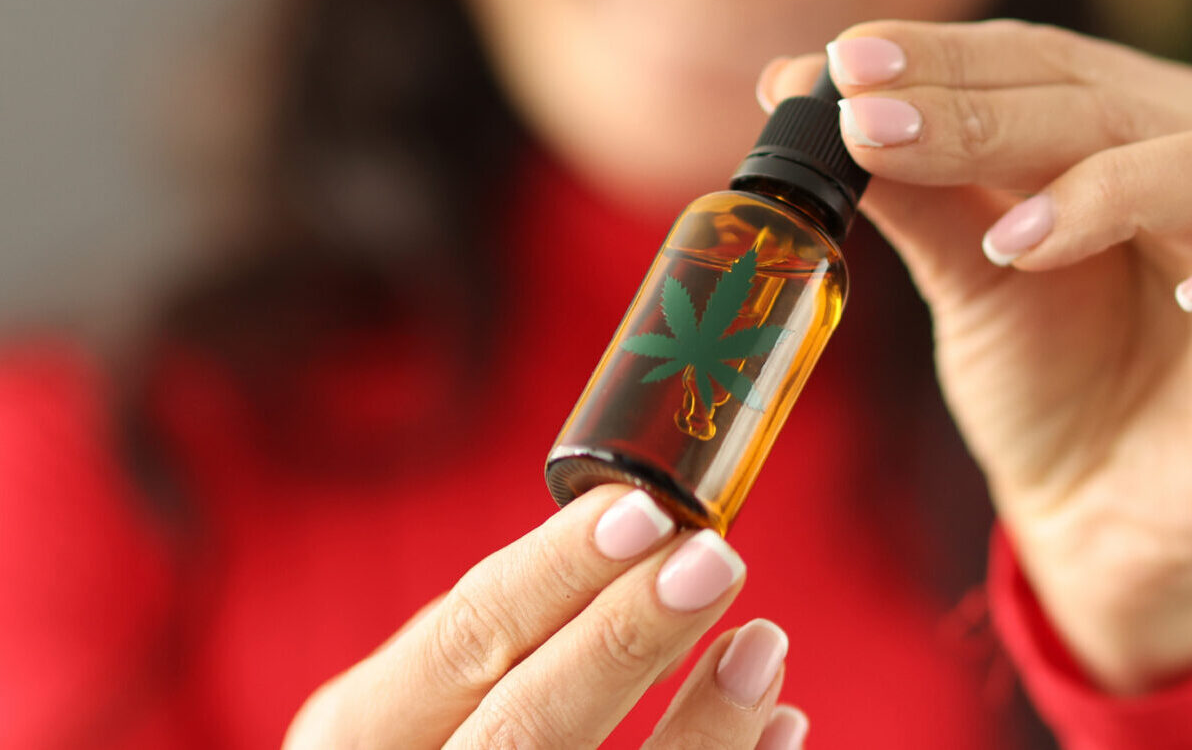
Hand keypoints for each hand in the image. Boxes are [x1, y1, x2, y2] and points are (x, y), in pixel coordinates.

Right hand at [284, 485, 808, 748]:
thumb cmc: (447, 741)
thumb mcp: (423, 702)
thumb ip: (494, 645)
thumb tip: (628, 547)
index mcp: (361, 735)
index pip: (460, 640)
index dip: (553, 572)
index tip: (646, 510)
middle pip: (523, 731)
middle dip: (622, 641)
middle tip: (715, 560)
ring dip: (702, 724)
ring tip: (762, 644)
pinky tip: (782, 723)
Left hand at [761, 21, 1191, 693]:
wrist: (1105, 530)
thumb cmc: (1050, 389)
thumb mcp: (970, 284)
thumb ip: (915, 191)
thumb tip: (800, 88)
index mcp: (1140, 129)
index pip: (1049, 62)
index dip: (948, 60)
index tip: (843, 69)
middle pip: (1124, 100)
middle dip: (995, 112)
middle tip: (884, 127)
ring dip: (1121, 184)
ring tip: (1018, 237)